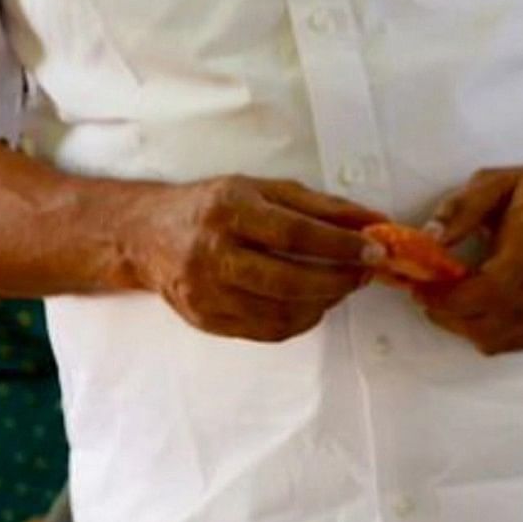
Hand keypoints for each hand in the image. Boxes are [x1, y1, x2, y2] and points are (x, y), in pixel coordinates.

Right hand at [128, 176, 386, 340]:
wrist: (147, 235)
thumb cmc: (212, 207)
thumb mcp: (263, 190)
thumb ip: (320, 205)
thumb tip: (374, 220)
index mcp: (229, 211)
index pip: (296, 234)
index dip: (342, 245)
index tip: (376, 250)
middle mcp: (213, 253)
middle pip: (290, 280)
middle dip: (339, 280)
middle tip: (364, 273)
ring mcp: (206, 292)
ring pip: (281, 312)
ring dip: (324, 302)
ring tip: (340, 286)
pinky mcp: (206, 319)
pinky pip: (267, 331)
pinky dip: (301, 320)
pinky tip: (312, 302)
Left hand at [416, 146, 522, 355]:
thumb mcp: (497, 182)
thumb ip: (461, 209)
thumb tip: (428, 239)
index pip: (488, 291)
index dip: (447, 298)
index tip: (421, 289)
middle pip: (489, 324)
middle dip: (449, 316)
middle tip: (431, 296)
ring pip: (502, 340)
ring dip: (469, 327)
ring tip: (457, 303)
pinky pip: (522, 342)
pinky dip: (496, 334)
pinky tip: (489, 310)